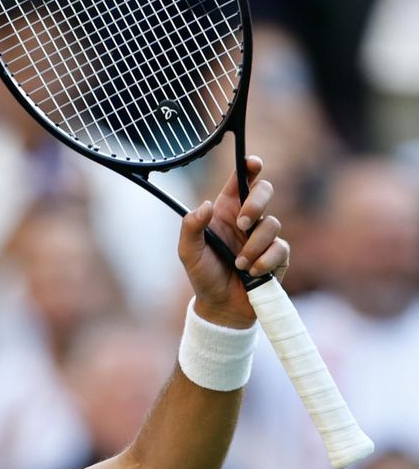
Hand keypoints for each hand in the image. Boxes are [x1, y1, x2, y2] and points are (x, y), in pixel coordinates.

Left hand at [178, 156, 289, 328]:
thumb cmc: (203, 275)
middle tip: (241, 223)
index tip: (253, 163)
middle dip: (256, 203)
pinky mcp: (278, 254)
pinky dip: (264, 261)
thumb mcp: (188, 252)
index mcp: (225, 211)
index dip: (249, 167)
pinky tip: (251, 272)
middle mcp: (246, 219)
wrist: (221, 306)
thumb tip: (206, 205)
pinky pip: (279, 248)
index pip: (240, 181)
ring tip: (238, 264)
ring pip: (271, 224)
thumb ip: (191, 227)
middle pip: (264, 191)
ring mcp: (264, 236)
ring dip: (253, 246)